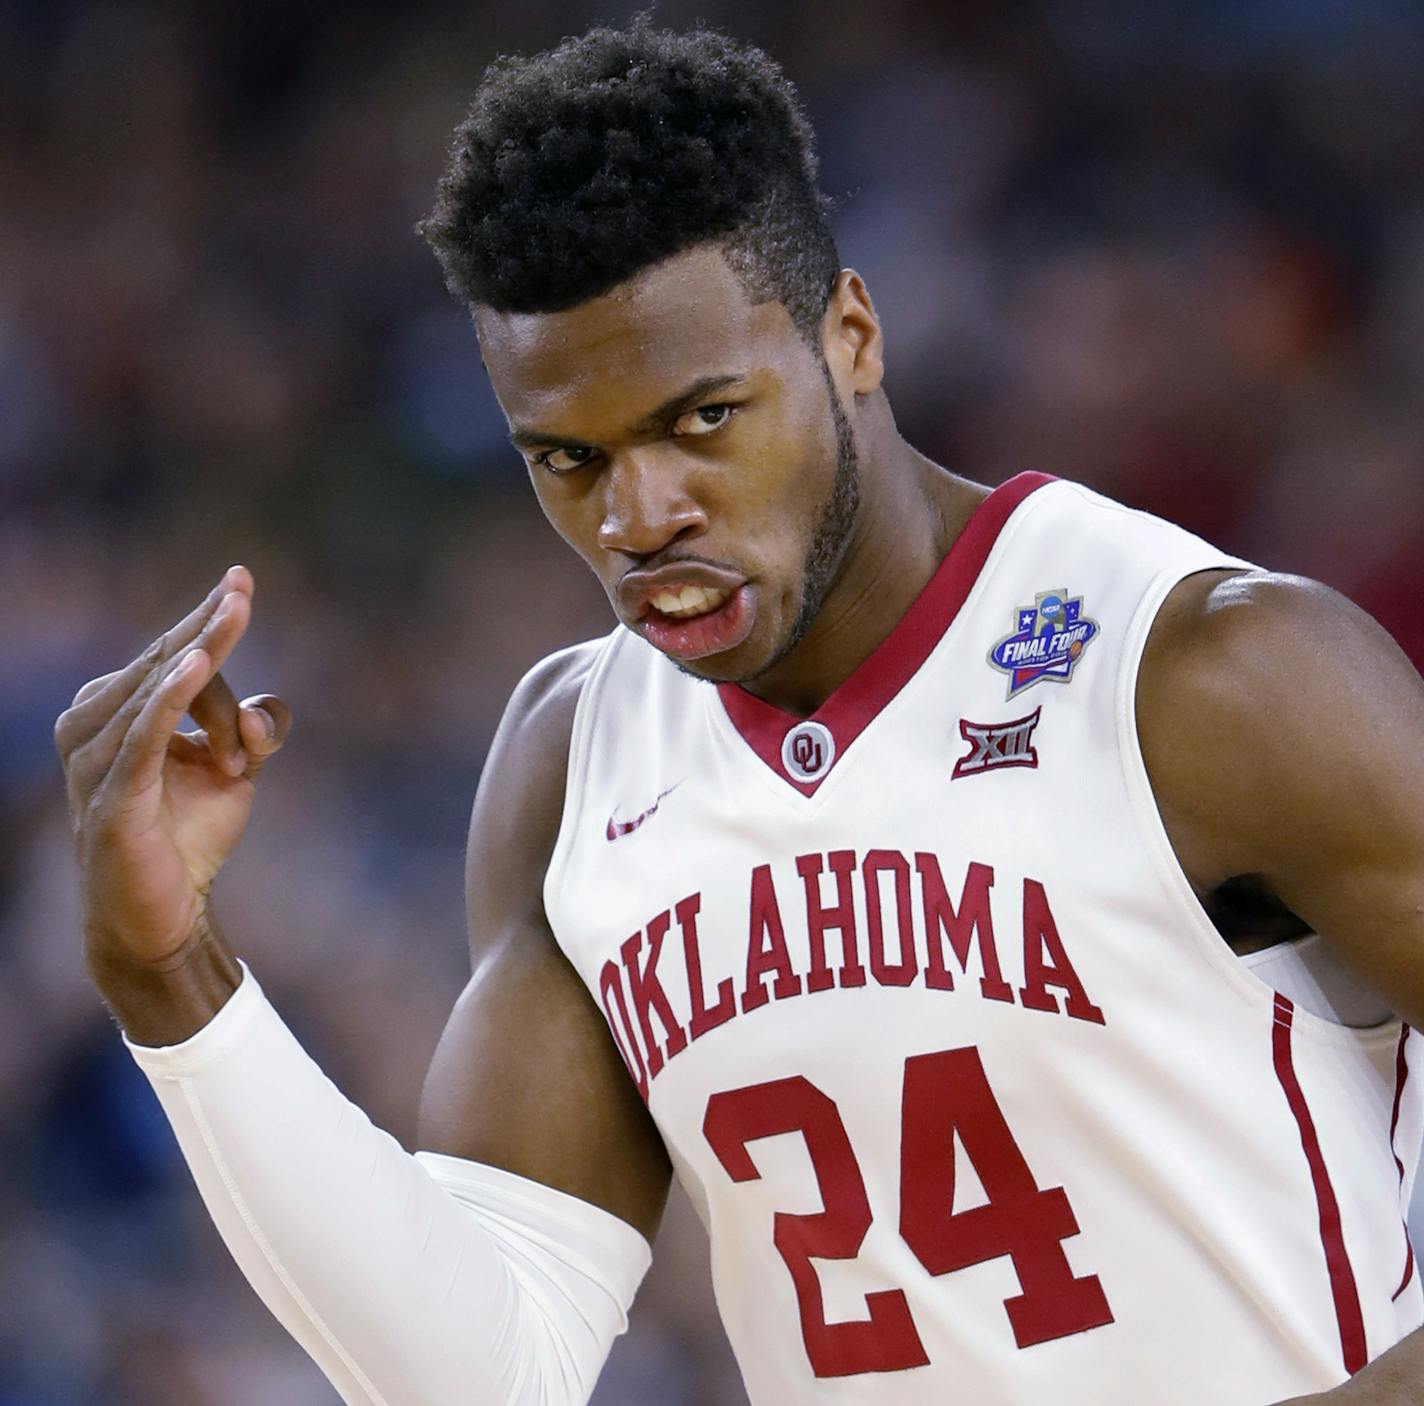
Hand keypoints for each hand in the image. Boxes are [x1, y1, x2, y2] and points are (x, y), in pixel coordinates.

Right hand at [55, 566, 291, 971]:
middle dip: (212, 628)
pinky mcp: (113, 795)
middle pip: (168, 664)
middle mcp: (93, 725)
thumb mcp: (235, 770)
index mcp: (116, 710)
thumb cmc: (189, 835)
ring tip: (235, 615)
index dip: (208, 618)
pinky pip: (144, 735)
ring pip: (162, 691)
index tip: (241, 577)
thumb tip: (265, 716)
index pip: (172, 655)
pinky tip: (194, 664)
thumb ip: (258, 729)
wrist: (163, 915)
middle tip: (245, 589)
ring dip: (217, 687)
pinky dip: (169, 697)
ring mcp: (97, 759)